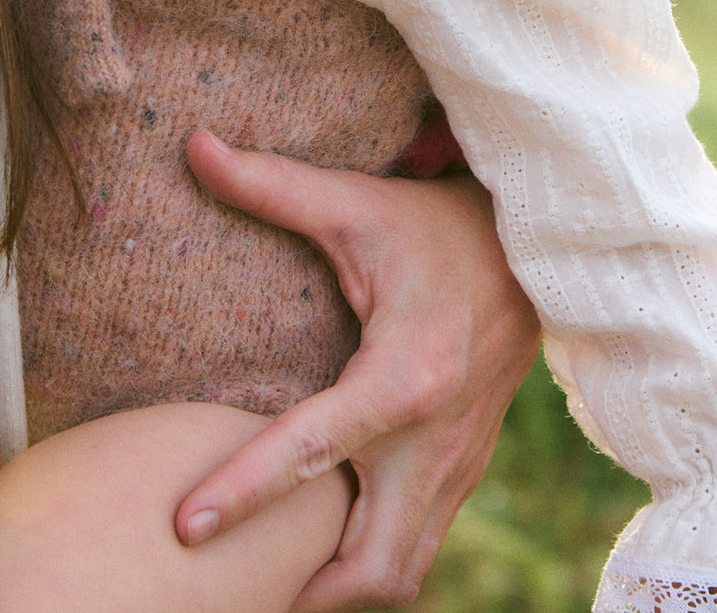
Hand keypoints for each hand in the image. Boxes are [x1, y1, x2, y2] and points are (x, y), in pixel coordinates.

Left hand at [176, 131, 540, 611]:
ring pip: (401, 573)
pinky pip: (420, 547)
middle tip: (229, 586)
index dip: (242, 493)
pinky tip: (325, 550)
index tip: (183, 529)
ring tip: (272, 582)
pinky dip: (373, 565)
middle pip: (370, 563)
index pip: (310, 451)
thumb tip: (194, 147)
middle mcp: (434, 439)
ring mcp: (457, 464)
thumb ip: (273, 186)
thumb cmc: (432, 226)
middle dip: (301, 590)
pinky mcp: (466, 468)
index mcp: (403, 377)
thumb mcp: (355, 203)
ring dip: (338, 589)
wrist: (533, 248)